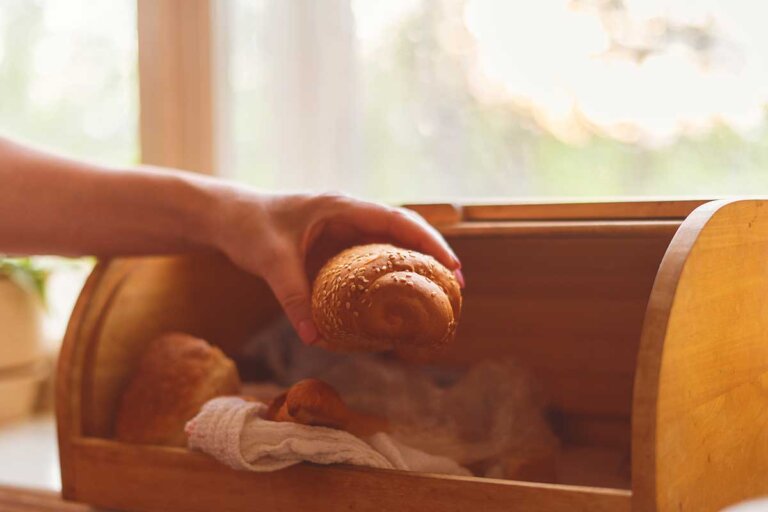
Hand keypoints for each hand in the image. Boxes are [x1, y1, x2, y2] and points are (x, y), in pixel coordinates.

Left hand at [215, 191, 462, 344]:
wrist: (227, 218)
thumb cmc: (248, 227)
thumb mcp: (270, 260)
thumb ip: (293, 297)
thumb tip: (315, 338)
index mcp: (341, 207)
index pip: (396, 220)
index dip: (428, 241)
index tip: (451, 265)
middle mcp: (349, 215)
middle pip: (403, 231)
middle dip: (431, 254)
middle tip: (456, 285)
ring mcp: (343, 230)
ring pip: (390, 244)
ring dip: (413, 264)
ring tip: (436, 294)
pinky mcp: (334, 245)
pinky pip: (370, 258)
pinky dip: (388, 275)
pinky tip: (397, 298)